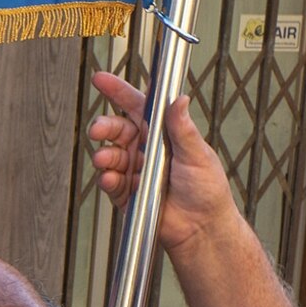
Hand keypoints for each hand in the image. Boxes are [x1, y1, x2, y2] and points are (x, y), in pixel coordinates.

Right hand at [89, 73, 242, 254]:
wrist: (200, 227)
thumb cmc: (207, 190)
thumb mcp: (198, 153)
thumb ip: (183, 128)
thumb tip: (179, 99)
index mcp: (163, 135)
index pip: (137, 107)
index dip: (118, 92)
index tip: (101, 79)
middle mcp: (146, 150)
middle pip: (116, 130)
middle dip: (104, 127)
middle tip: (98, 129)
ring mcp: (135, 171)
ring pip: (109, 155)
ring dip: (104, 155)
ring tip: (106, 160)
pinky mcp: (126, 193)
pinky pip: (109, 182)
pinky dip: (107, 179)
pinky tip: (111, 179)